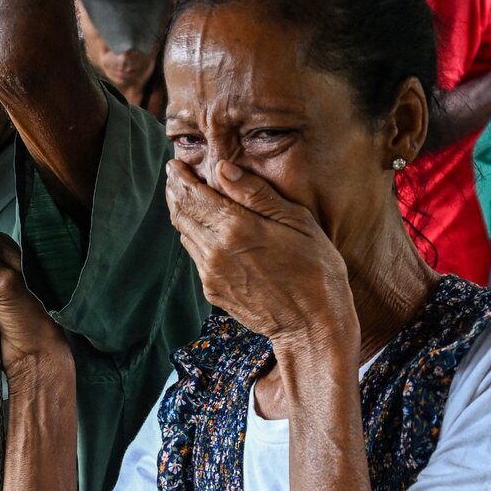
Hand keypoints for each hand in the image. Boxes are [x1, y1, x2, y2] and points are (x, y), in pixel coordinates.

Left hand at [165, 160, 354, 354]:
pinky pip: (196, 257)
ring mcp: (211, 274)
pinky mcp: (213, 292)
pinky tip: (207, 231)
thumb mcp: (297, 221)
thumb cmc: (316, 269)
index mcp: (235, 227)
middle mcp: (215, 250)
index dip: (180, 177)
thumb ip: (256, 193)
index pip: (192, 194)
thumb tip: (222, 168)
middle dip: (175, 191)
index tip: (175, 164)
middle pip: (181, 213)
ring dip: (183, 214)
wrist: (312, 325)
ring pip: (185, 235)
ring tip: (188, 198)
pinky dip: (195, 238)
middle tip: (175, 176)